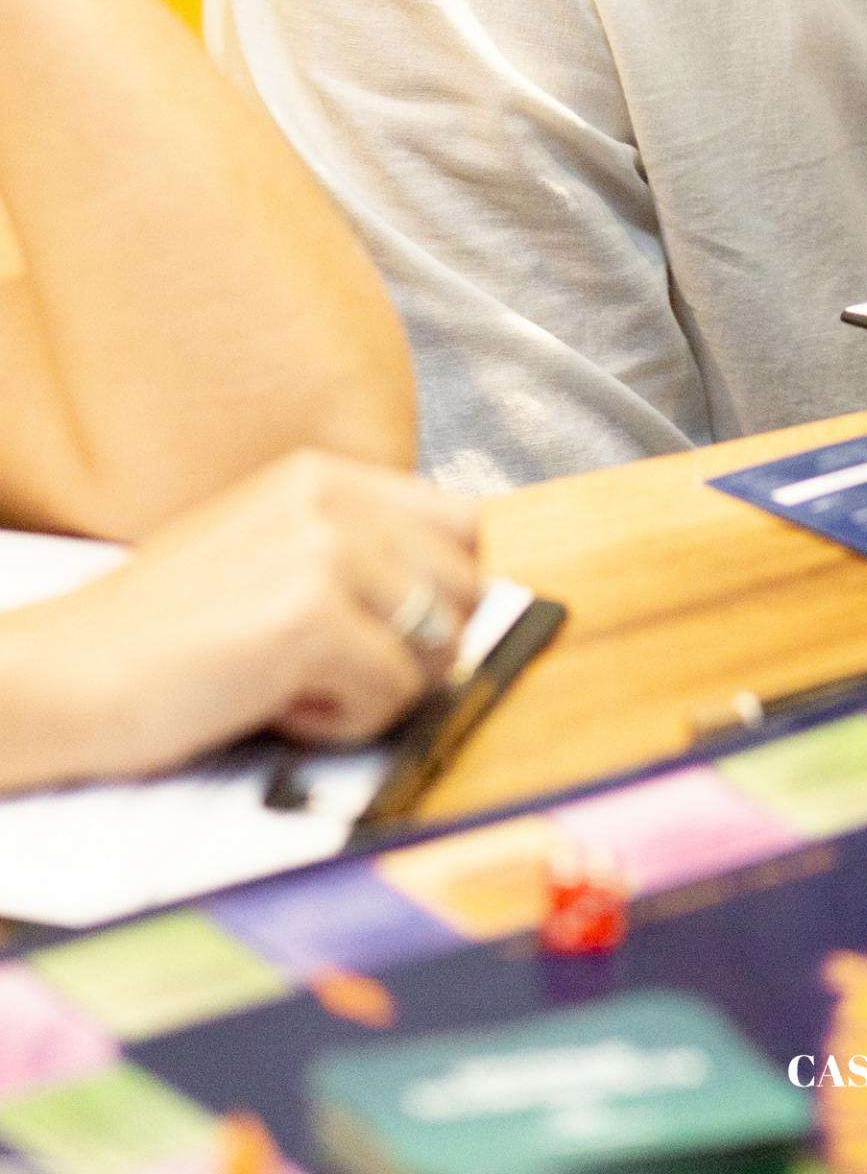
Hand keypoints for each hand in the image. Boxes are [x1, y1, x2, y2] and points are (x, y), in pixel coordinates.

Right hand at [0, 451, 481, 788]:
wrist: (65, 675)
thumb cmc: (160, 638)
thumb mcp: (266, 556)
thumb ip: (352, 558)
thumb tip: (448, 608)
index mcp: (323, 476)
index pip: (463, 522)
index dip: (443, 594)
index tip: (392, 634)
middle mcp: (332, 497)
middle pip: (468, 581)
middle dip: (424, 647)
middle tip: (344, 672)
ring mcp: (324, 551)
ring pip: (440, 641)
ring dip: (385, 688)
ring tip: (304, 687)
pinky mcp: (311, 616)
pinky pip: (392, 693)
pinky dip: (346, 723)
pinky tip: (278, 707)